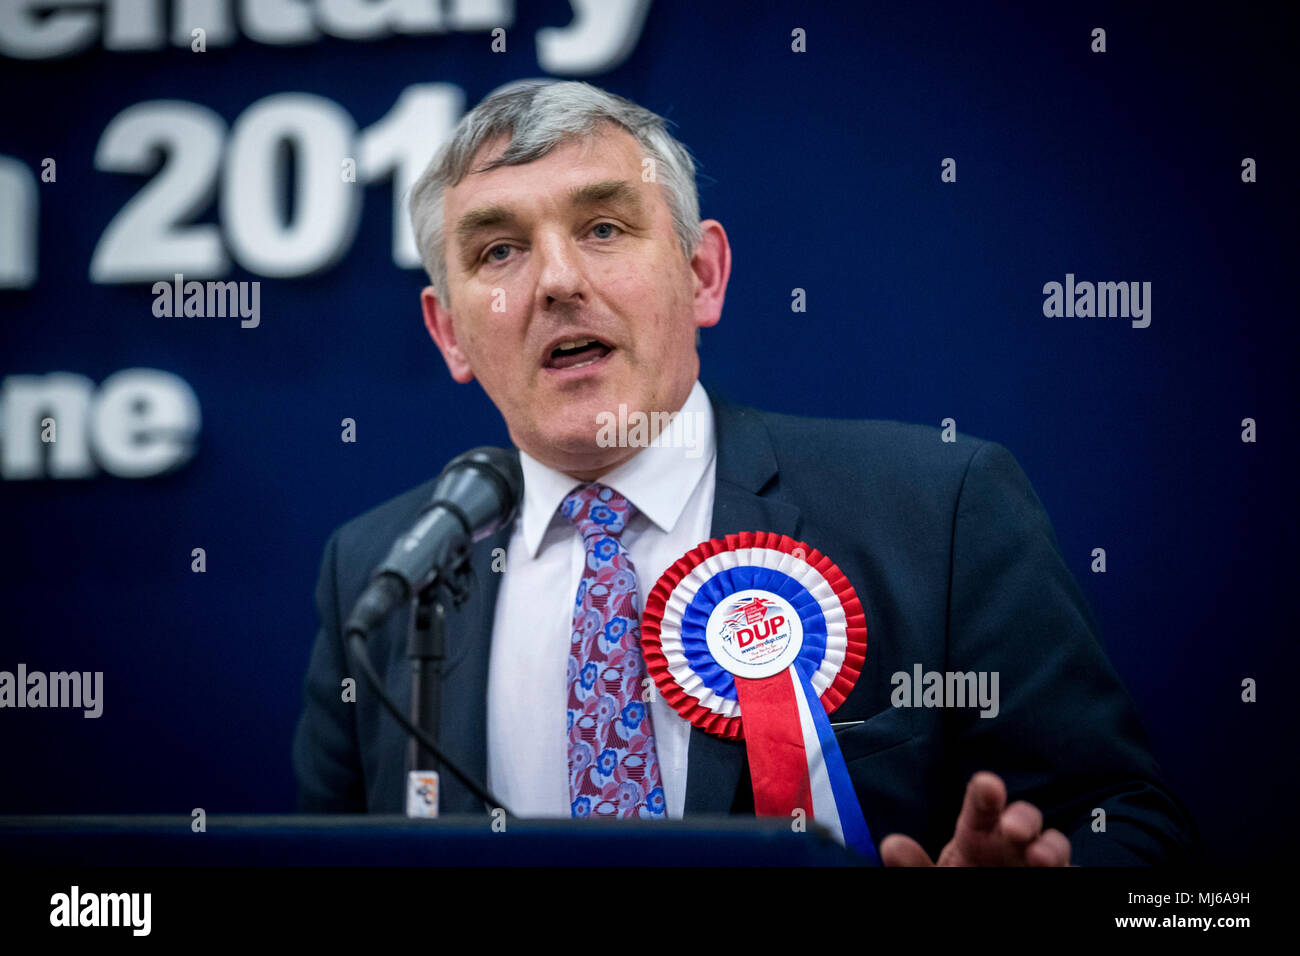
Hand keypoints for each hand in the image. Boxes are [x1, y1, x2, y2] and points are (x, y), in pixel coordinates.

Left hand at [880, 771, 1070, 865]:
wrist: (985, 911)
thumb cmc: (960, 884)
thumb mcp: (935, 879)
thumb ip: (915, 865)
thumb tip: (892, 844)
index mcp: (977, 835)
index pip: (981, 807)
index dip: (985, 793)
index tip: (987, 783)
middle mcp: (1012, 844)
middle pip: (1024, 819)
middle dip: (1023, 818)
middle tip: (1013, 829)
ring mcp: (1039, 863)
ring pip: (1054, 845)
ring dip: (1052, 846)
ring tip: (1041, 858)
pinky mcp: (1060, 881)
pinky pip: (1073, 873)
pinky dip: (1072, 870)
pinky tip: (1067, 873)